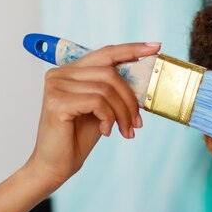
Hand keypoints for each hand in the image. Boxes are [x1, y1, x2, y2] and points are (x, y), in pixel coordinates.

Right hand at [25, 42, 160, 186]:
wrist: (56, 165)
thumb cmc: (79, 136)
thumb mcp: (104, 108)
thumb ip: (115, 90)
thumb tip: (144, 77)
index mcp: (72, 70)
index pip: (106, 53)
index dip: (132, 49)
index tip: (155, 47)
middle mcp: (61, 73)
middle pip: (111, 73)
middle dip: (131, 100)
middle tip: (138, 123)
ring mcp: (56, 85)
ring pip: (107, 89)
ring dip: (123, 114)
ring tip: (125, 131)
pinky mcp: (56, 101)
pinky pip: (98, 102)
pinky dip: (109, 118)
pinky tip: (106, 131)